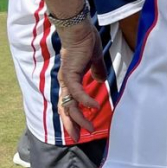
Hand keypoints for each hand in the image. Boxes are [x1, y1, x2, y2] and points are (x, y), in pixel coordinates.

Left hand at [56, 20, 105, 140]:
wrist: (80, 30)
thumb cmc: (86, 41)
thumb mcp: (94, 60)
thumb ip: (97, 70)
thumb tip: (99, 79)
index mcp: (70, 80)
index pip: (69, 103)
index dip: (73, 116)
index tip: (80, 129)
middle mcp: (66, 83)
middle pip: (65, 109)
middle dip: (71, 125)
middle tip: (77, 138)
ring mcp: (67, 80)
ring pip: (70, 105)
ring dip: (78, 118)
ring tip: (87, 127)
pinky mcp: (71, 75)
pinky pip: (77, 92)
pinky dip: (85, 101)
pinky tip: (94, 107)